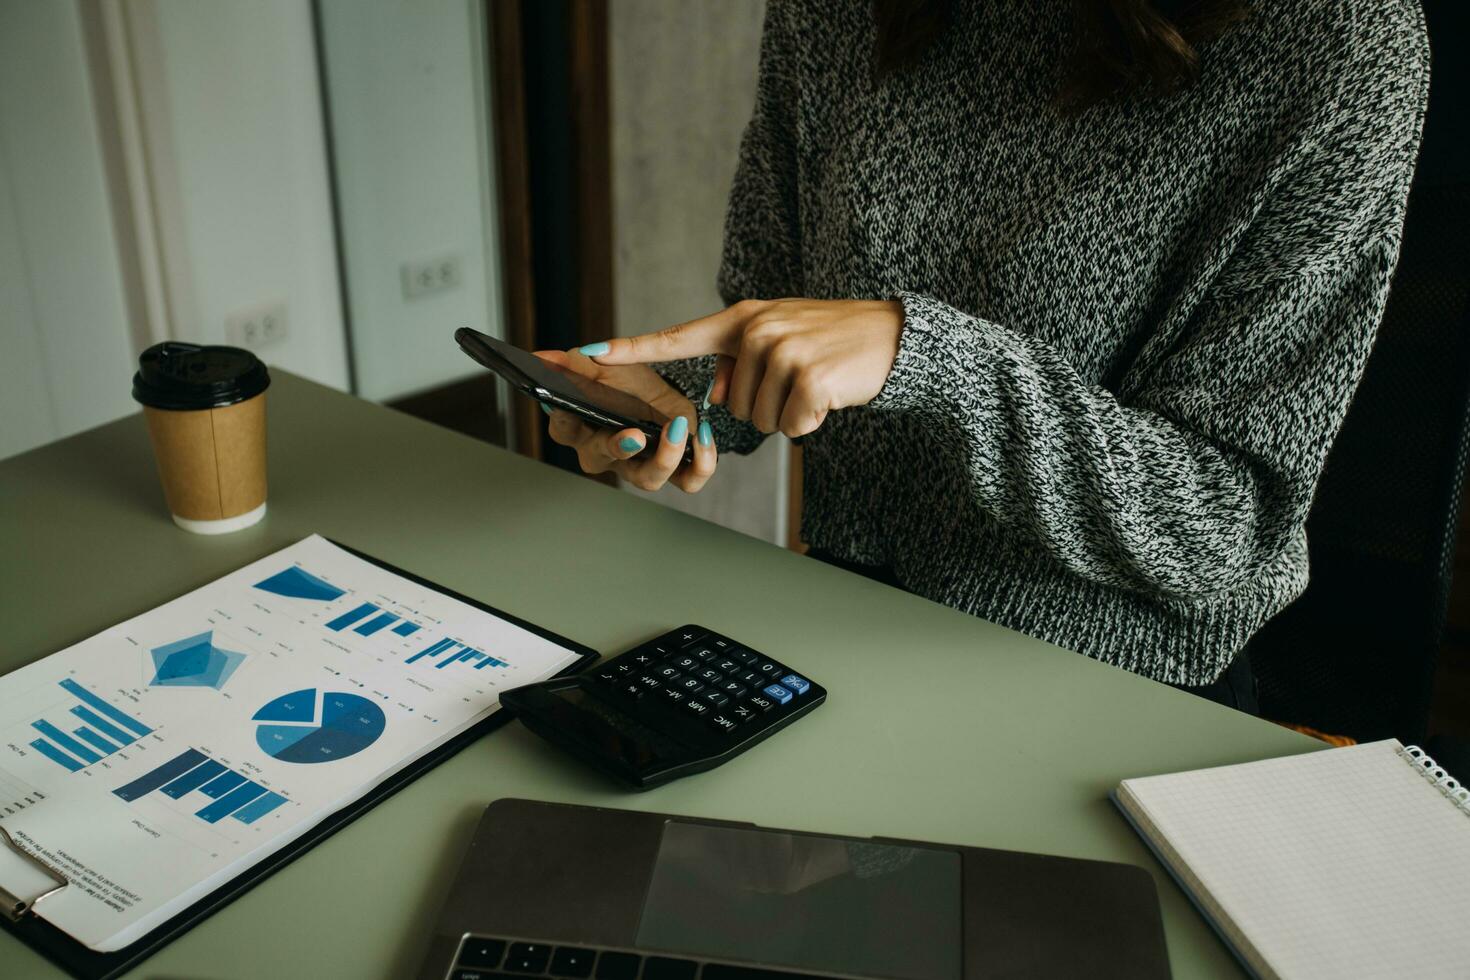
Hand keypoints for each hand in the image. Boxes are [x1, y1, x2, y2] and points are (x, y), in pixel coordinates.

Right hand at [533, 349, 716, 492]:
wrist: (659, 393)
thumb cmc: (624, 385)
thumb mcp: (603, 367)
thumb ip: (575, 364)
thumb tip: (541, 357)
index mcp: (581, 428)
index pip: (563, 426)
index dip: (563, 418)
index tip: (567, 404)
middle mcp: (605, 453)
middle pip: (603, 460)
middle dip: (618, 447)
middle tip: (635, 434)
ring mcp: (638, 466)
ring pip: (647, 479)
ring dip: (665, 458)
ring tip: (677, 429)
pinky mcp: (673, 469)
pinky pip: (688, 480)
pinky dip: (701, 464)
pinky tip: (704, 436)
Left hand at [581, 298, 901, 437]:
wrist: (891, 337)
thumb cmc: (833, 343)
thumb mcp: (781, 336)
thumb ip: (741, 360)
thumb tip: (719, 394)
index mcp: (741, 319)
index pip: (676, 337)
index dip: (629, 350)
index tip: (584, 353)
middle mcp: (755, 330)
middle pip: (731, 406)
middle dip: (766, 406)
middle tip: (799, 381)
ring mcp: (781, 351)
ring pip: (759, 420)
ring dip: (789, 415)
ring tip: (815, 384)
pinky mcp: (806, 378)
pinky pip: (791, 426)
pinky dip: (811, 422)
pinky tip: (828, 396)